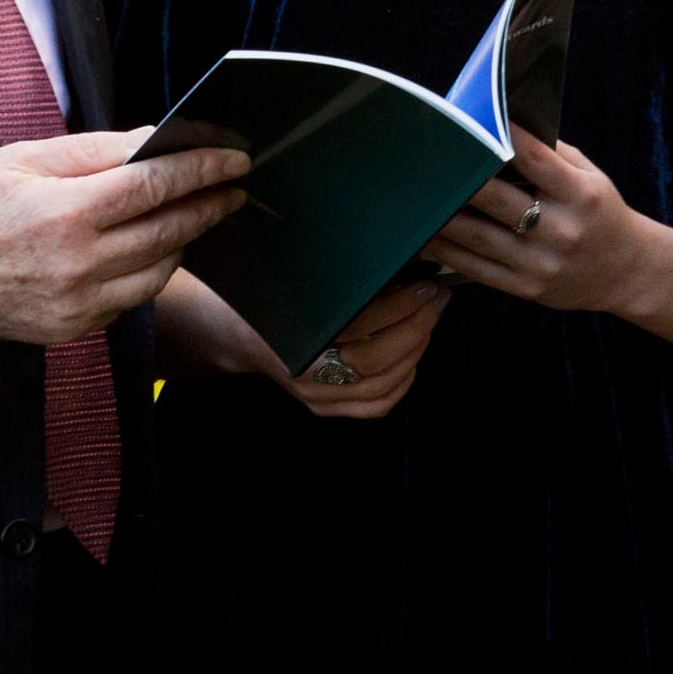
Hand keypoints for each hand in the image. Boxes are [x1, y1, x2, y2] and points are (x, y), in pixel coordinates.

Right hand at [0, 130, 245, 344]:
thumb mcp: (26, 158)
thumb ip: (96, 151)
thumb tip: (153, 139)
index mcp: (66, 212)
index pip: (155, 185)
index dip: (202, 168)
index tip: (233, 157)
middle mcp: (77, 264)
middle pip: (168, 231)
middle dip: (208, 204)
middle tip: (233, 186)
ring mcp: (76, 303)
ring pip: (157, 271)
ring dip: (185, 241)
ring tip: (197, 214)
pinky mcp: (71, 329)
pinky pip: (129, 300)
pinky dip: (149, 272)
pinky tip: (154, 249)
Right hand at [283, 278, 448, 418]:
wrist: (237, 333)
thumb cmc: (270, 298)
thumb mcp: (299, 280)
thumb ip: (342, 281)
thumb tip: (400, 265)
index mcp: (296, 334)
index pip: (361, 325)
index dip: (399, 306)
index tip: (424, 286)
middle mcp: (306, 373)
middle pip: (377, 360)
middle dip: (416, 327)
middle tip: (435, 300)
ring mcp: (316, 396)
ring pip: (382, 385)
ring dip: (415, 351)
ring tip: (428, 321)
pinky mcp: (325, 408)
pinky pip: (375, 406)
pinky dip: (402, 383)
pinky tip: (413, 358)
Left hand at [429, 128, 654, 314]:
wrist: (627, 271)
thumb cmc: (601, 214)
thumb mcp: (591, 177)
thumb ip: (552, 155)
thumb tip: (503, 129)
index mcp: (580, 195)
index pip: (535, 159)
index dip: (501, 138)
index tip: (472, 121)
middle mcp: (561, 230)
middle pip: (497, 199)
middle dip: (460, 179)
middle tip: (427, 160)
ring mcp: (540, 262)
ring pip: (478, 236)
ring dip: (442, 216)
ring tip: (414, 200)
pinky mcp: (526, 288)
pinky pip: (476, 268)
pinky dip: (446, 251)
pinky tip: (426, 237)